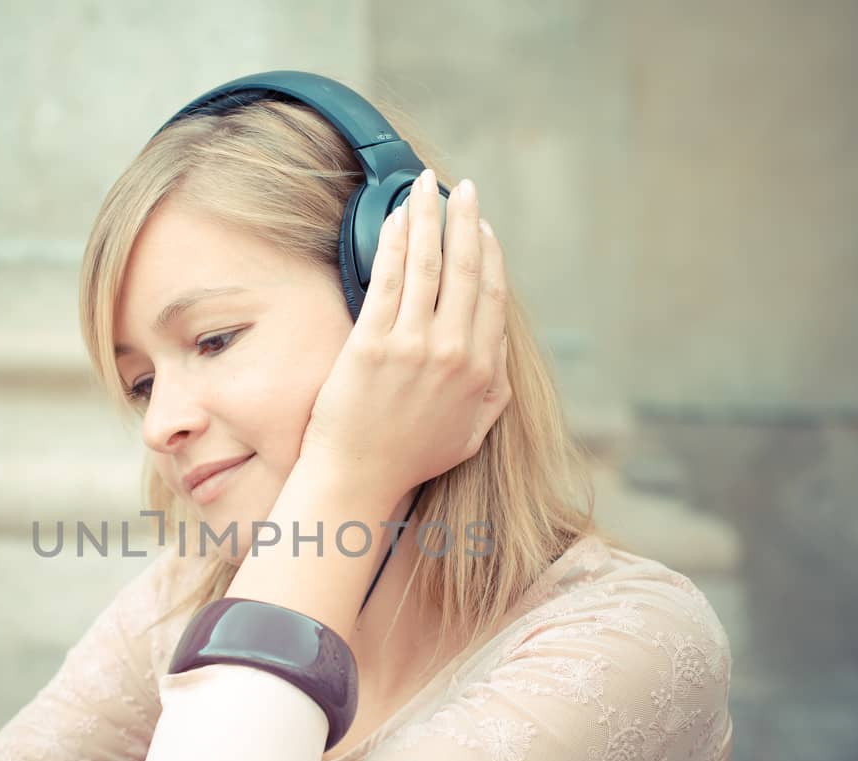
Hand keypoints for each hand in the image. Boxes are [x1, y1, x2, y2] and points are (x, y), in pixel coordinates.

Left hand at [301, 169, 511, 502]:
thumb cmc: (412, 456)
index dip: (489, 253)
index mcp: (481, 369)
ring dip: (427, 217)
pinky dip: (393, 242)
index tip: (482, 227)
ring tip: (424, 186)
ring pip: (426, 264)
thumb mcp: (474, 429)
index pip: (493, 294)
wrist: (359, 476)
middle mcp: (452, 352)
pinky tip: (394, 218)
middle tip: (462, 188)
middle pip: (465, 269)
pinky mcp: (371, 343)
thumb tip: (498, 342)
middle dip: (463, 220)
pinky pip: (387, 279)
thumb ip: (494, 384)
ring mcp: (411, 346)